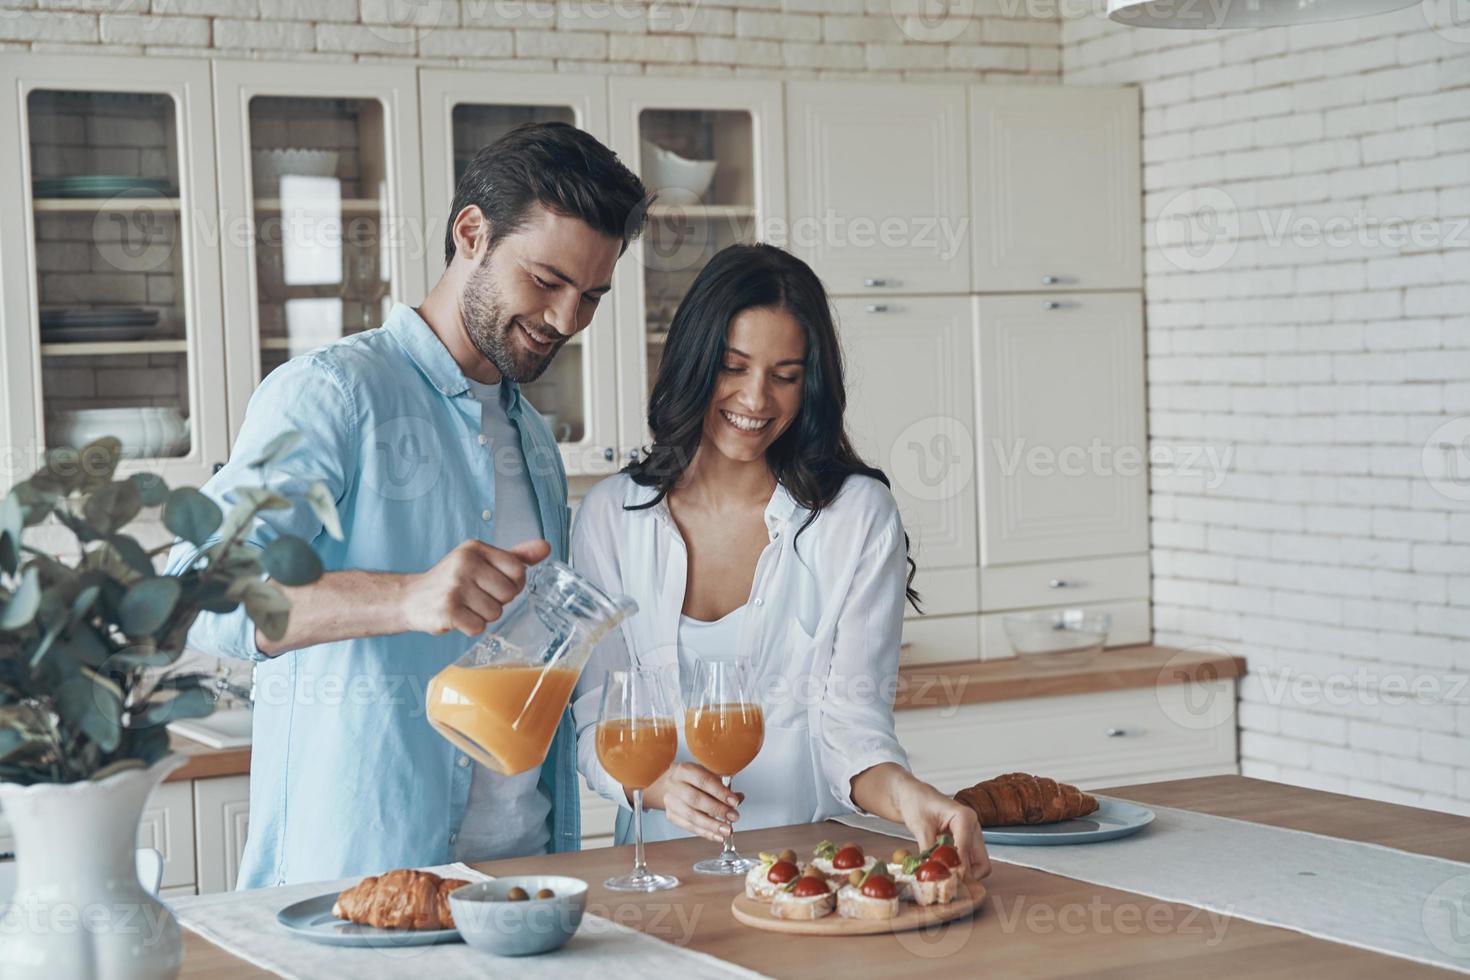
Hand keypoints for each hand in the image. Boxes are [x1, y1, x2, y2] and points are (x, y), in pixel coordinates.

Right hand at [401, 539, 550, 636]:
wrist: (410, 598)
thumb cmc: (452, 580)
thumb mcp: (481, 561)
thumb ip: (515, 556)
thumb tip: (546, 547)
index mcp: (475, 548)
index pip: (518, 570)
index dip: (513, 584)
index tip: (496, 585)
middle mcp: (465, 563)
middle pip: (509, 594)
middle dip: (497, 602)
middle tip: (476, 597)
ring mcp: (454, 586)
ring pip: (495, 613)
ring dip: (483, 616)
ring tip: (465, 607)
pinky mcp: (447, 610)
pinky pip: (478, 628)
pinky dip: (470, 627)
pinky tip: (457, 617)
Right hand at [642, 762, 744, 843]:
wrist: (670, 785)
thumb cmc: (693, 779)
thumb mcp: (707, 774)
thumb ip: (723, 786)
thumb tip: (739, 797)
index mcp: (685, 770)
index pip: (703, 781)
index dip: (720, 792)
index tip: (734, 802)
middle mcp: (675, 785)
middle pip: (695, 799)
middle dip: (717, 810)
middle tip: (734, 816)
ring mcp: (671, 802)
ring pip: (691, 816)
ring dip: (712, 825)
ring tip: (727, 830)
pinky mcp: (671, 816)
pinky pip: (689, 827)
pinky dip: (705, 833)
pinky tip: (717, 836)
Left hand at [894, 777, 991, 880]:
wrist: (914, 795)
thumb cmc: (917, 803)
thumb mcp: (920, 826)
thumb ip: (929, 850)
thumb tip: (933, 872)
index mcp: (965, 817)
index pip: (966, 850)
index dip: (956, 869)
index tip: (944, 882)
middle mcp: (973, 827)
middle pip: (982, 863)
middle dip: (966, 877)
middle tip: (946, 885)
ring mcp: (972, 836)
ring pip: (977, 866)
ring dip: (963, 875)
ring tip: (942, 878)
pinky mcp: (966, 843)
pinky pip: (969, 863)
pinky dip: (958, 870)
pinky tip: (942, 871)